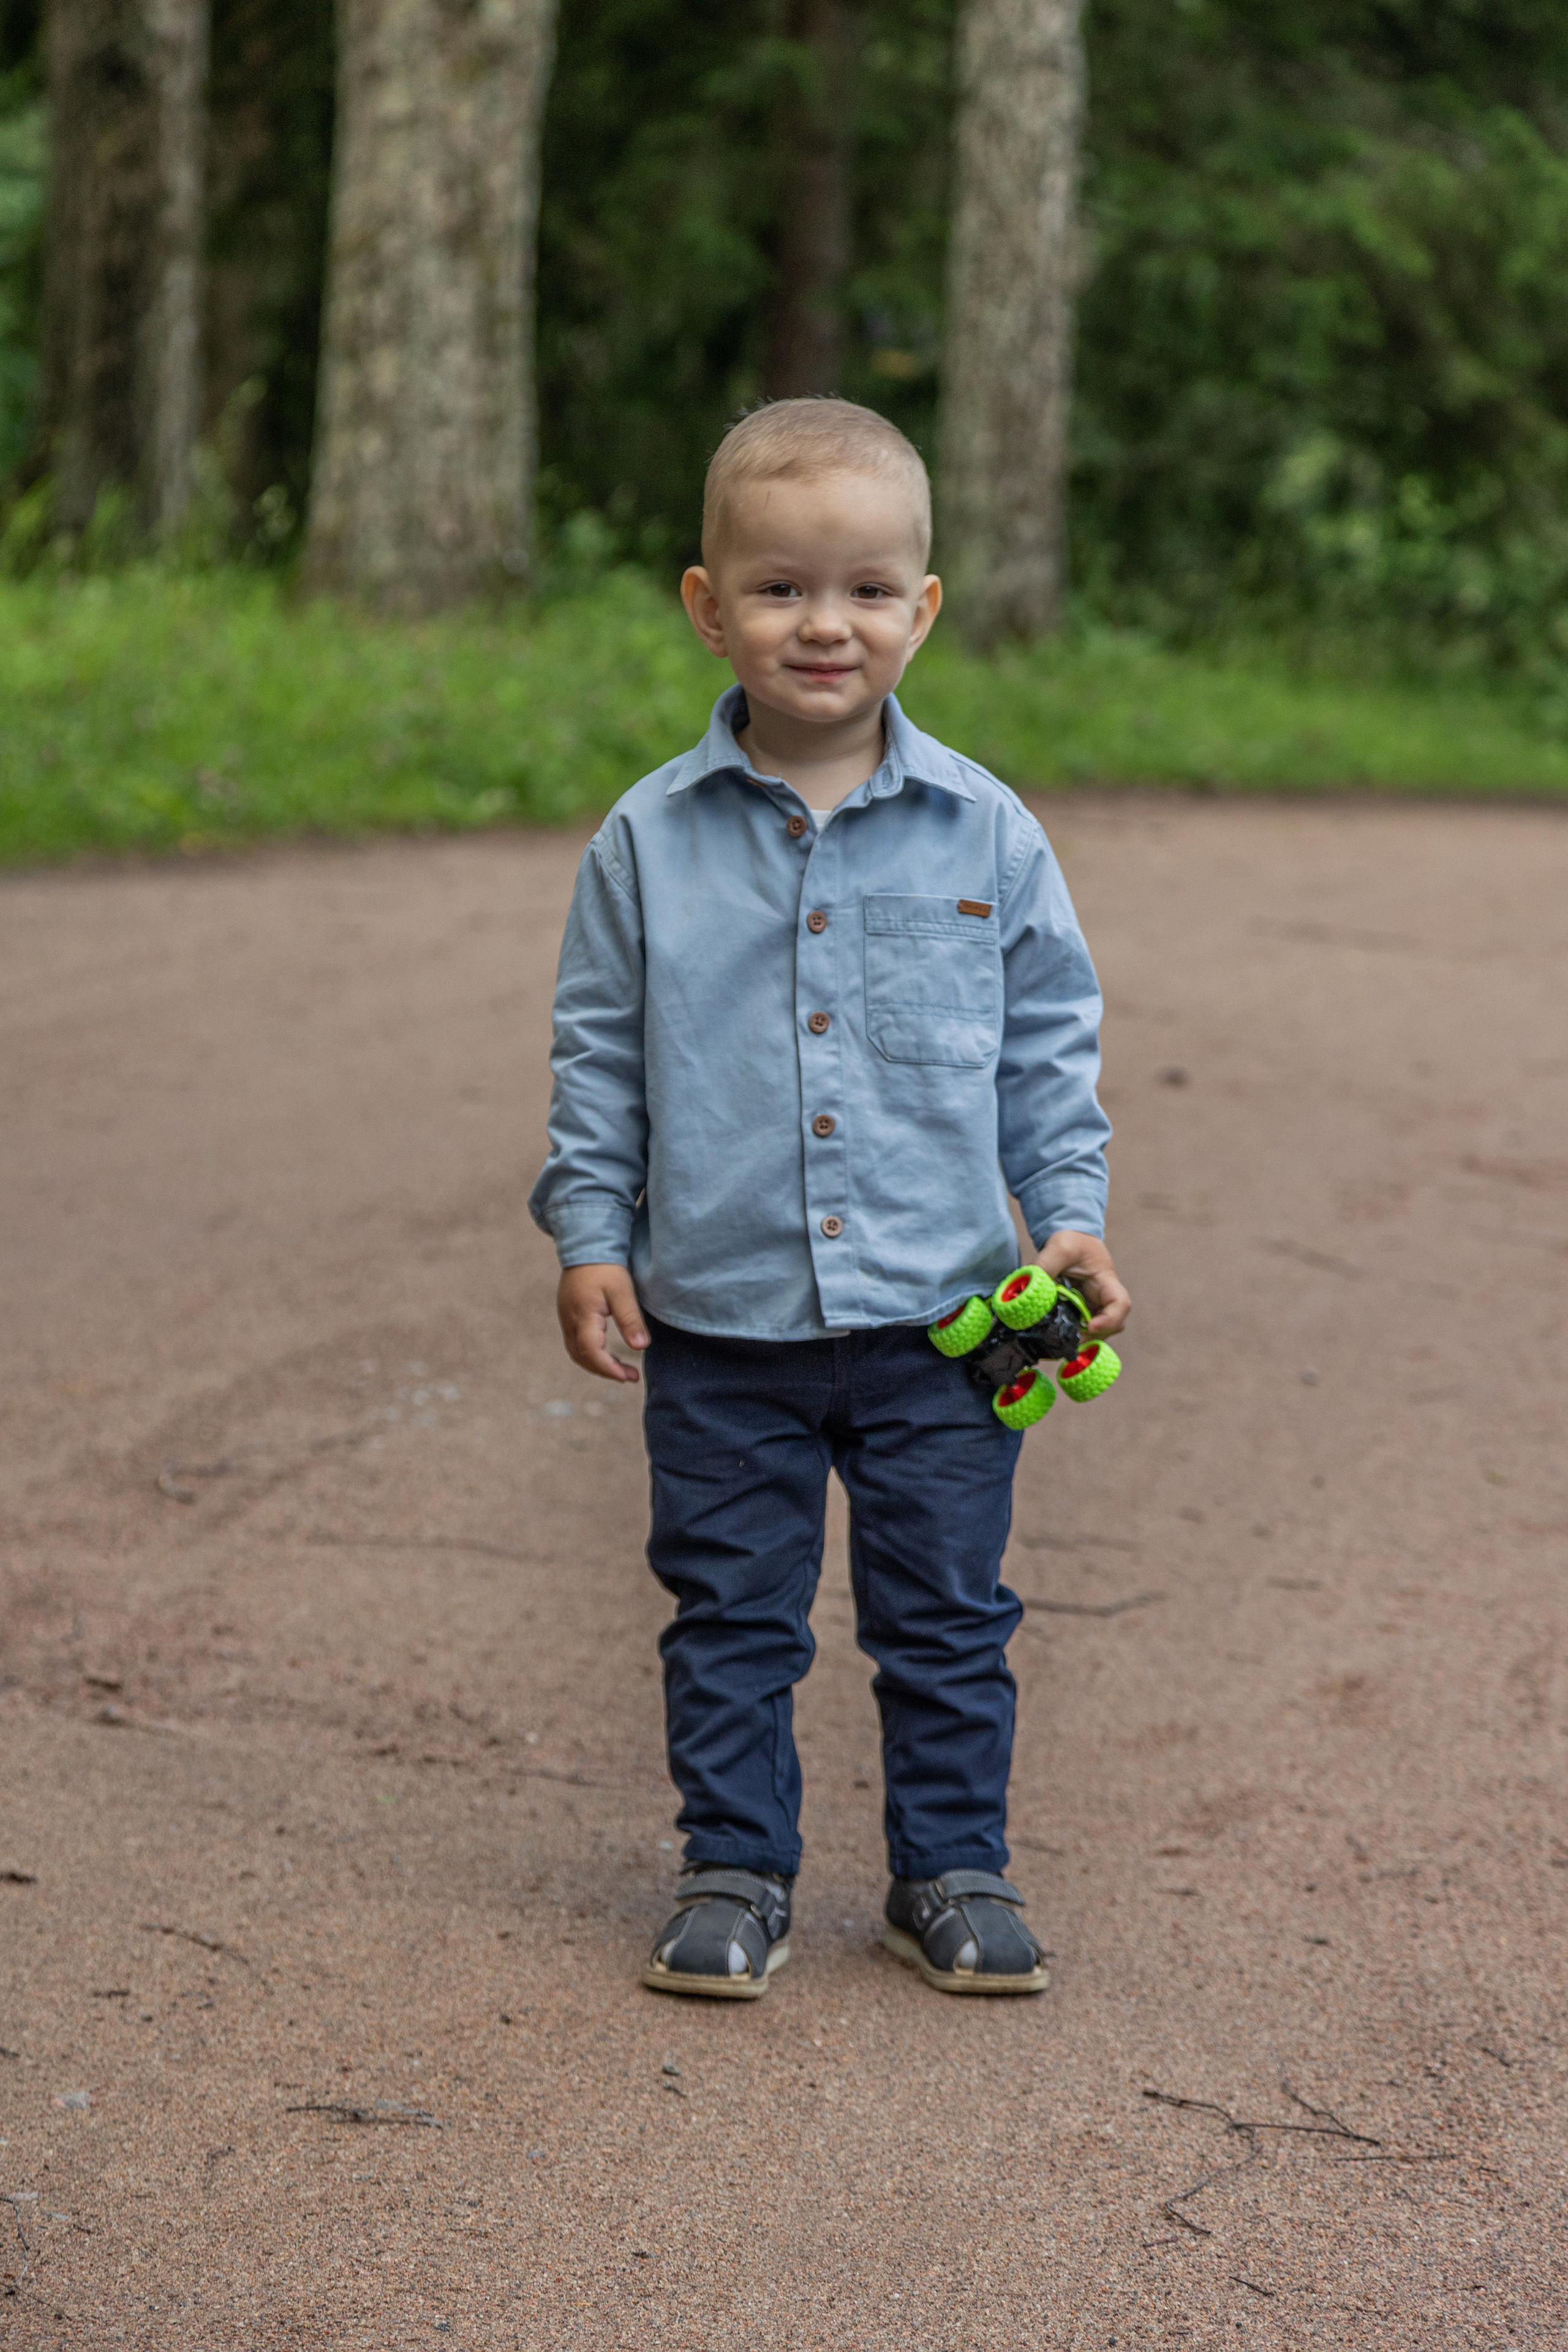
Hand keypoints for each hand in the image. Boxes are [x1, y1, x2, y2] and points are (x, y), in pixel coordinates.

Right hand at [556, 1263, 648, 1381]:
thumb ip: (630, 1319)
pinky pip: (576, 1344)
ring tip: (622, 1370)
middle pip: (582, 1357)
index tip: (628, 1377)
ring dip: (598, 1365)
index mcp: (583, 1315)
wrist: (586, 1247)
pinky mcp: (568, 1316)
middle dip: (606, 1371)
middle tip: (630, 1376)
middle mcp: (570, 1321)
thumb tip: (641, 1347)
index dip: (608, 1369)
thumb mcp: (623, 1290)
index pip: (591, 1352)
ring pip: (577, 1353)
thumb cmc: (606, 1266)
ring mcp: (566, 1319)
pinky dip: (591, 1355)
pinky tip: (608, 1354)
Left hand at [1038, 1230, 1130, 1337]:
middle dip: (1092, 1336)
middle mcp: (1104, 1298)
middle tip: (1069, 1340)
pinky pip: (1081, 1328)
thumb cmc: (1071, 1241)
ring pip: (1097, 1332)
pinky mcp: (1081, 1311)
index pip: (1120, 1304)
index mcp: (1106, 1281)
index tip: (1090, 1326)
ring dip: (1081, 1339)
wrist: (1070, 1240)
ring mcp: (1094, 1306)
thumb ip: (1045, 1266)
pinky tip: (1055, 1336)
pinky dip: (1071, 1335)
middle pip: (1111, 1325)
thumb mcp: (1058, 1248)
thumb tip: (1028, 1290)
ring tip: (1059, 1340)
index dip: (1110, 1319)